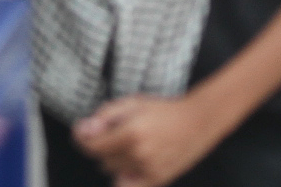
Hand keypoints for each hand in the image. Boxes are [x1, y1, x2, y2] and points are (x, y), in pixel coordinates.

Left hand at [75, 93, 230, 186]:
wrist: (199, 121)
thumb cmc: (165, 110)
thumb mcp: (133, 102)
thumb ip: (104, 115)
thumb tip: (81, 130)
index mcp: (131, 132)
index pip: (92, 146)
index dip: (84, 138)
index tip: (84, 131)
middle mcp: (138, 154)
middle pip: (102, 159)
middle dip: (105, 146)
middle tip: (121, 133)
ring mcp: (148, 169)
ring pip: (113, 171)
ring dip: (116, 160)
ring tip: (134, 145)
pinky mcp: (156, 180)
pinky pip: (126, 184)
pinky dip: (124, 176)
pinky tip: (132, 164)